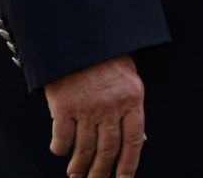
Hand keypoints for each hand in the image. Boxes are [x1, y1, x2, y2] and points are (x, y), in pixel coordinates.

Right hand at [44, 54, 144, 177]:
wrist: (81, 39)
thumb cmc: (108, 59)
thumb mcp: (129, 81)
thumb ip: (132, 111)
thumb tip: (141, 140)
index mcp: (132, 99)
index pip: (134, 140)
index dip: (129, 164)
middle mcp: (111, 107)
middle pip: (108, 149)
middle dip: (101, 171)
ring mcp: (87, 108)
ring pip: (84, 149)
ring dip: (80, 166)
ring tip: (76, 174)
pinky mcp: (64, 107)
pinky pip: (62, 139)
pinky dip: (61, 149)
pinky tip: (61, 151)